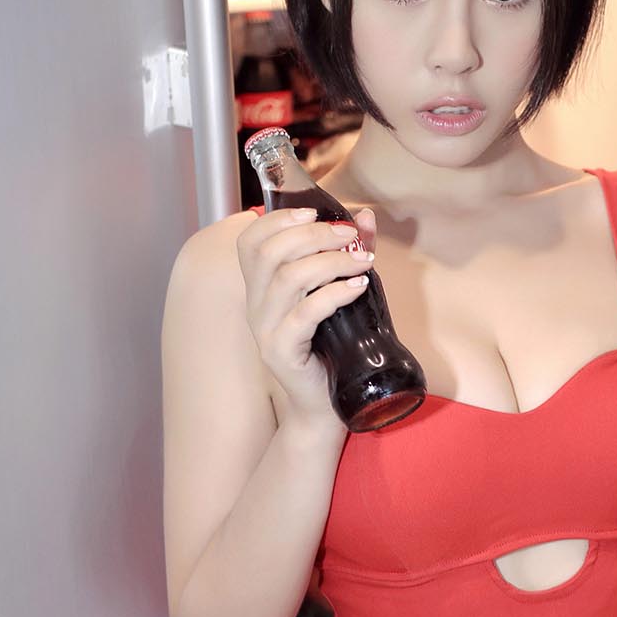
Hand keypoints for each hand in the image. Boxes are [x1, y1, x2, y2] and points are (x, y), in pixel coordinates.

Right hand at [236, 202, 377, 429]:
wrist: (326, 405)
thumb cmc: (332, 347)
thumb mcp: (339, 291)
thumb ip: (347, 253)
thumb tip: (366, 217)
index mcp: (260, 287)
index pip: (250, 241)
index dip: (278, 219)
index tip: (316, 211)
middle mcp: (255, 306)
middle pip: (269, 253)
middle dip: (314, 234)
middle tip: (351, 237)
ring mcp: (265, 330)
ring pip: (288, 279)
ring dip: (331, 262)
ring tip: (363, 262)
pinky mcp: (282, 352)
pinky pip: (306, 314)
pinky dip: (335, 294)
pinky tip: (359, 287)